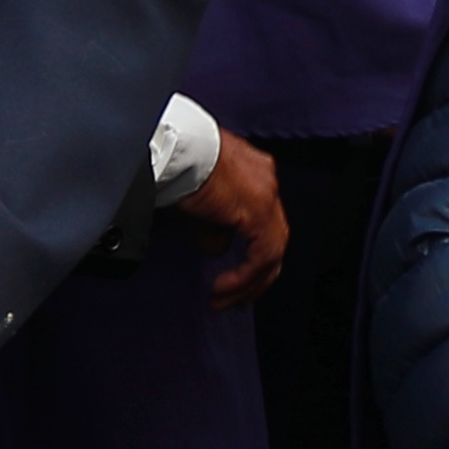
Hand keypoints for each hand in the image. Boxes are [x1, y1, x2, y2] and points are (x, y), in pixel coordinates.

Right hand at [187, 134, 290, 309]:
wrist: (175, 147)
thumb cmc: (176, 163)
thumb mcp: (197, 200)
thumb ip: (213, 225)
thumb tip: (218, 247)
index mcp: (255, 173)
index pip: (264, 222)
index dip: (253, 255)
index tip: (237, 278)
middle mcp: (267, 181)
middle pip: (274, 240)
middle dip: (255, 276)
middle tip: (236, 299)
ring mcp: (266, 194)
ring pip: (272, 251)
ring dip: (248, 282)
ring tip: (225, 301)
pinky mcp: (259, 210)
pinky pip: (263, 255)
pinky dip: (245, 277)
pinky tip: (224, 288)